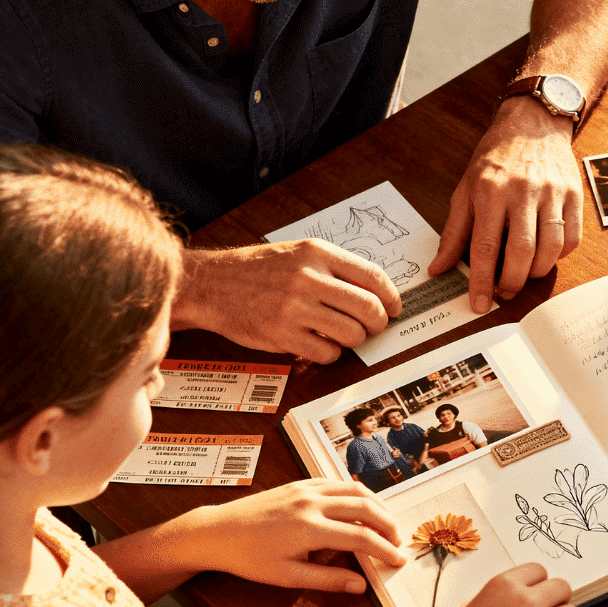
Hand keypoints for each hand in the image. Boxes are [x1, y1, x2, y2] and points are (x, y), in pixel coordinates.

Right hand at [174, 242, 400, 363]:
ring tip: (343, 335)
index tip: (394, 309)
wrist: (212, 284)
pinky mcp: (282, 334)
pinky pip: (327, 352)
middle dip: (378, 323)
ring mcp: (295, 307)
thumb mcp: (299, 254)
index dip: (391, 297)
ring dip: (355, 340)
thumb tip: (376, 293)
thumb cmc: (259, 270)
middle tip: (373, 327)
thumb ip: (335, 269)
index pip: (373, 276)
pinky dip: (331, 353)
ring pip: (352, 333)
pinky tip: (320, 344)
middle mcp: (308, 278)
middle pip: (369, 308)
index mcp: (318, 253)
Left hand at [180, 479, 408, 592]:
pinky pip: (337, 483)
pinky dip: (356, 494)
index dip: (384, 550)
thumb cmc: (249, 558)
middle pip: (366, 508)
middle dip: (388, 525)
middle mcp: (312, 503)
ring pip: (355, 490)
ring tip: (386, 524)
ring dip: (377, 506)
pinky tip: (361, 507)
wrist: (218, 532)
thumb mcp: (288, 576)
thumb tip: (361, 586)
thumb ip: (328, 580)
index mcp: (309, 529)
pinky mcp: (300, 483)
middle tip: (398, 542)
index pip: (361, 538)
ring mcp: (306, 489)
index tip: (398, 561)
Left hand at [429, 97, 582, 313]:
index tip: (478, 304)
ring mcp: (552, 193)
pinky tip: (544, 255)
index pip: (484, 246)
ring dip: (536, 271)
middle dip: (512, 281)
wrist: (533, 124)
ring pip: (550, 248)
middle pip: (521, 251)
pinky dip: (559, 256)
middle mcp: (523, 191)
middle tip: (503, 293)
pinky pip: (572, 238)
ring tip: (523, 274)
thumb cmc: (495, 159)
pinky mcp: (574, 195)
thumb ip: (453, 232)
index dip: (481, 281)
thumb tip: (438, 269)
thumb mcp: (465, 189)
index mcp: (490, 191)